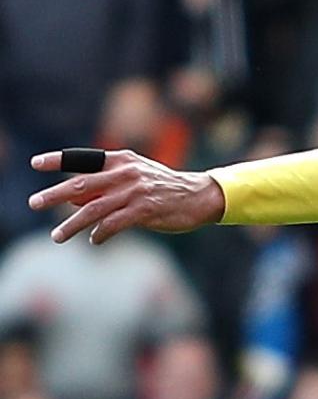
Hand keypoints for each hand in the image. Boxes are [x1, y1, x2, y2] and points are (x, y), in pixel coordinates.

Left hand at [28, 148, 222, 243]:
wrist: (201, 196)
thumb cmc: (164, 188)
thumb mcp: (134, 179)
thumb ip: (104, 187)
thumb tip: (71, 199)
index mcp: (121, 160)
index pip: (83, 158)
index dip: (58, 160)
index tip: (35, 164)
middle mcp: (125, 173)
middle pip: (81, 184)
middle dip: (54, 195)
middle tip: (34, 202)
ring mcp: (135, 192)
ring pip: (94, 209)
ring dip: (72, 224)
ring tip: (57, 236)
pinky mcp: (146, 210)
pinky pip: (114, 224)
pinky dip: (101, 233)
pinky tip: (94, 240)